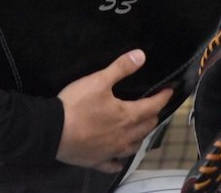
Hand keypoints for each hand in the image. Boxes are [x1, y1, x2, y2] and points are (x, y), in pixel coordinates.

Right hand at [56, 50, 172, 173]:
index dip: (163, 98)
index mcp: (127, 116)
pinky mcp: (96, 161)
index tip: (169, 91)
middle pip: (146, 127)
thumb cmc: (77, 105)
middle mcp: (124, 136)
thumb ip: (121, 68)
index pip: (152, 106)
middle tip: (154, 108)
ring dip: (140, 137)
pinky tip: (118, 159)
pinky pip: (112, 164)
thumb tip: (141, 56)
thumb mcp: (98, 80)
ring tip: (140, 130)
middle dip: (153, 116)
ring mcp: (111, 151)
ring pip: (133, 147)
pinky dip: (118, 161)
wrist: (52, 131)